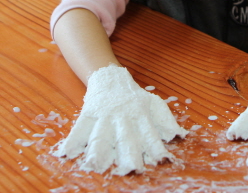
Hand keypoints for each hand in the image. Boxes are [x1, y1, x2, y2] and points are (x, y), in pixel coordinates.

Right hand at [54, 65, 187, 174]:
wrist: (111, 77)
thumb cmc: (135, 97)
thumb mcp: (154, 105)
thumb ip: (166, 122)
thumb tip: (179, 137)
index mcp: (141, 116)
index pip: (150, 135)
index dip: (156, 148)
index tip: (162, 160)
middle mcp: (123, 117)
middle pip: (126, 138)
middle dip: (129, 154)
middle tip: (133, 169)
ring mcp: (105, 116)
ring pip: (101, 135)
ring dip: (99, 150)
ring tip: (96, 164)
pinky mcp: (88, 114)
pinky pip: (79, 128)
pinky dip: (72, 140)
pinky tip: (67, 153)